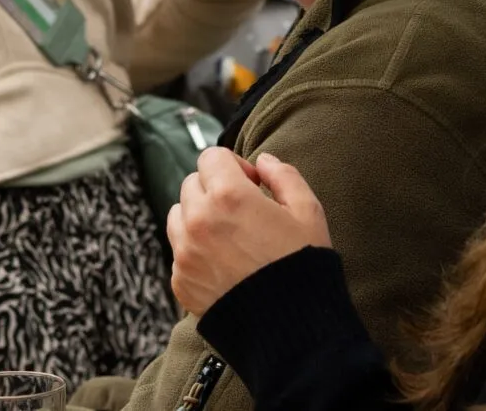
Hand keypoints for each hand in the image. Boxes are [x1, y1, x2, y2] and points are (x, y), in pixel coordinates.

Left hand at [166, 149, 330, 317]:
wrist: (290, 329)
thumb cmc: (302, 265)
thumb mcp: (307, 210)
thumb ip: (283, 175)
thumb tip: (262, 160)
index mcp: (228, 195)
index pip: (210, 156)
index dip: (234, 165)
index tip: (251, 184)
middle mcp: (198, 221)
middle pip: (192, 183)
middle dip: (214, 188)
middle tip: (242, 210)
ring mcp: (185, 253)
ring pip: (178, 215)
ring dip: (198, 216)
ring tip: (229, 236)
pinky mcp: (180, 281)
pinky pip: (179, 251)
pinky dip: (196, 250)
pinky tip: (225, 263)